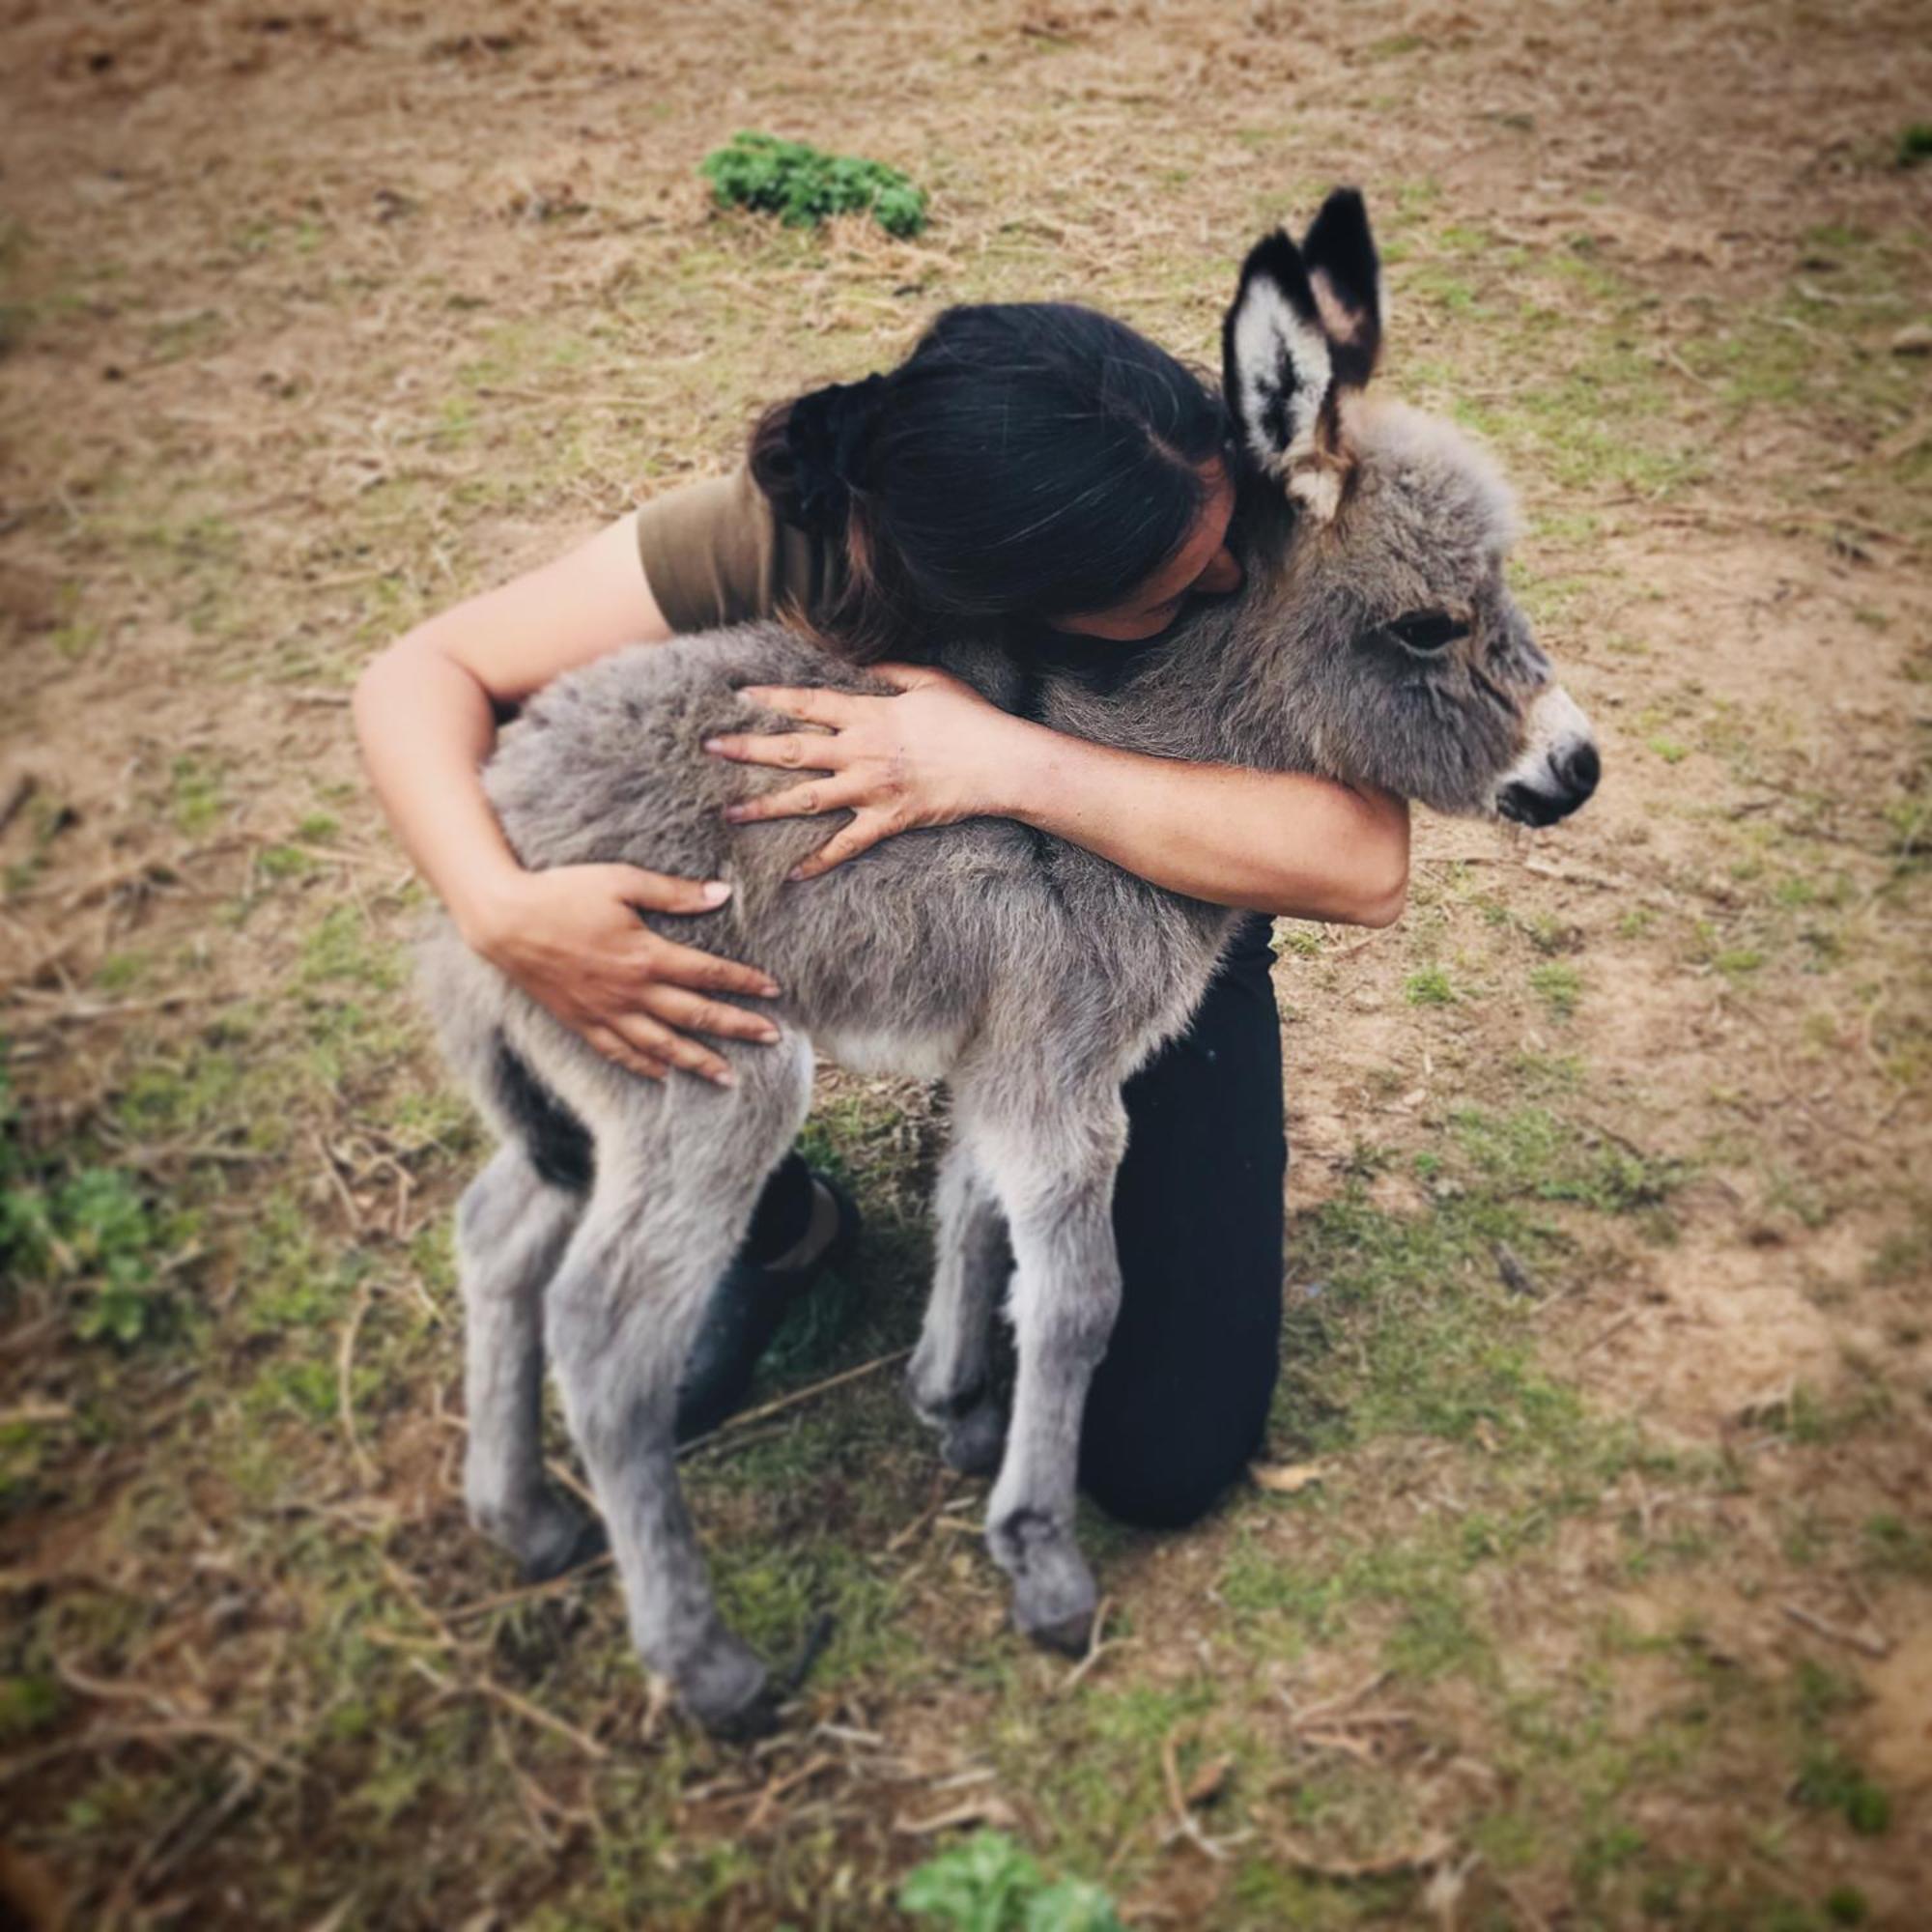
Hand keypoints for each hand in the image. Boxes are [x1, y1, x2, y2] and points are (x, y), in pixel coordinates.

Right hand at [462, 864, 781, 1085]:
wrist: (504, 920)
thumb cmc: (563, 892)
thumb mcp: (622, 881)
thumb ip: (674, 893)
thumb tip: (722, 894)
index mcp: (646, 955)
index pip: (708, 974)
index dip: (744, 983)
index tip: (774, 990)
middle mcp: (631, 992)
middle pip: (696, 1016)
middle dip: (737, 1029)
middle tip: (772, 1039)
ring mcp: (605, 1012)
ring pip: (662, 1046)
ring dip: (698, 1062)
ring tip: (729, 1077)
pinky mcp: (581, 1022)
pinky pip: (619, 1053)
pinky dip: (645, 1067)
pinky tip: (664, 1075)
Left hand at [703, 663, 1025, 878]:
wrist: (998, 763)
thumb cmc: (969, 718)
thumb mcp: (929, 681)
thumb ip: (890, 672)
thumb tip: (861, 666)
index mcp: (868, 714)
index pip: (808, 703)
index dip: (772, 698)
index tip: (739, 695)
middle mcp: (860, 752)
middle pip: (792, 750)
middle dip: (747, 749)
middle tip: (711, 748)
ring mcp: (870, 789)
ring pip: (806, 799)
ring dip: (765, 806)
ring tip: (729, 812)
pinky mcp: (886, 820)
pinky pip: (845, 845)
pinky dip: (819, 861)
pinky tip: (792, 873)